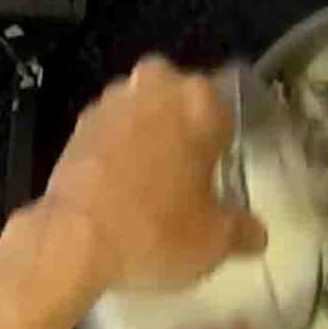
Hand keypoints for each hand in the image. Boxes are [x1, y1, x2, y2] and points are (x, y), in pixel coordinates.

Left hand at [39, 55, 266, 290]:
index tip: (225, 171)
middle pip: (183, 102)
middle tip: (193, 173)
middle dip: (187, 128)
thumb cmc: (158, 229)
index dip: (228, 144)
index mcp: (200, 100)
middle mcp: (156, 86)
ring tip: (157, 183)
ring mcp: (111, 102)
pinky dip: (121, 152)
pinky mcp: (77, 125)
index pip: (228, 111)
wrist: (72, 241)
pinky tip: (124, 188)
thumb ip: (243, 230)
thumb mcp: (217, 241)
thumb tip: (255, 234)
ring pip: (145, 112)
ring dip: (152, 136)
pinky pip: (114, 133)